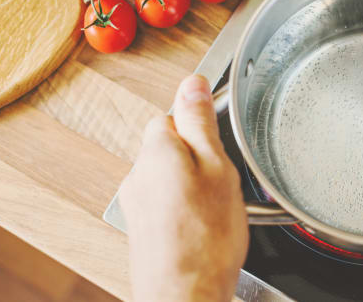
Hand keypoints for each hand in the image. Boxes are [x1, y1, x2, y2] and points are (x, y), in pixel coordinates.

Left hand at [120, 75, 248, 301]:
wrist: (184, 295)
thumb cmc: (205, 239)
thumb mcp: (217, 167)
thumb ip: (200, 122)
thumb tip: (191, 83)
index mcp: (157, 149)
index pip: (174, 112)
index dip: (202, 125)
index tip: (220, 141)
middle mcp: (138, 172)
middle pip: (171, 144)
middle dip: (198, 155)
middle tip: (225, 179)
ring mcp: (137, 201)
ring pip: (170, 173)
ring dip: (192, 182)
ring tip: (217, 207)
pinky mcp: (142, 226)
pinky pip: (166, 200)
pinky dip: (184, 206)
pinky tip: (204, 225)